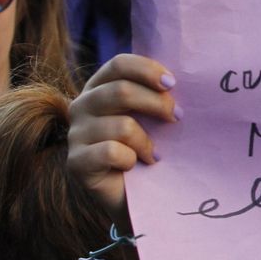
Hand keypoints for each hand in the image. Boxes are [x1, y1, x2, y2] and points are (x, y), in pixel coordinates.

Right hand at [66, 54, 178, 216]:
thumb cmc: (147, 147)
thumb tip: (185, 79)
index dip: (147, 70)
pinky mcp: (76, 162)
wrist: (136, 195)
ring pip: (121, 126)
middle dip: (157, 104)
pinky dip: (131, 160)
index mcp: (99, 87)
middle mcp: (81, 105)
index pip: (119, 64)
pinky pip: (111, 152)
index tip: (172, 84)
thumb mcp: (152, 116)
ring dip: (147, 141)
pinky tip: (135, 166)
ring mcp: (75, 134)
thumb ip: (157, 93)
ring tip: (155, 153)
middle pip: (121, 92)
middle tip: (177, 118)